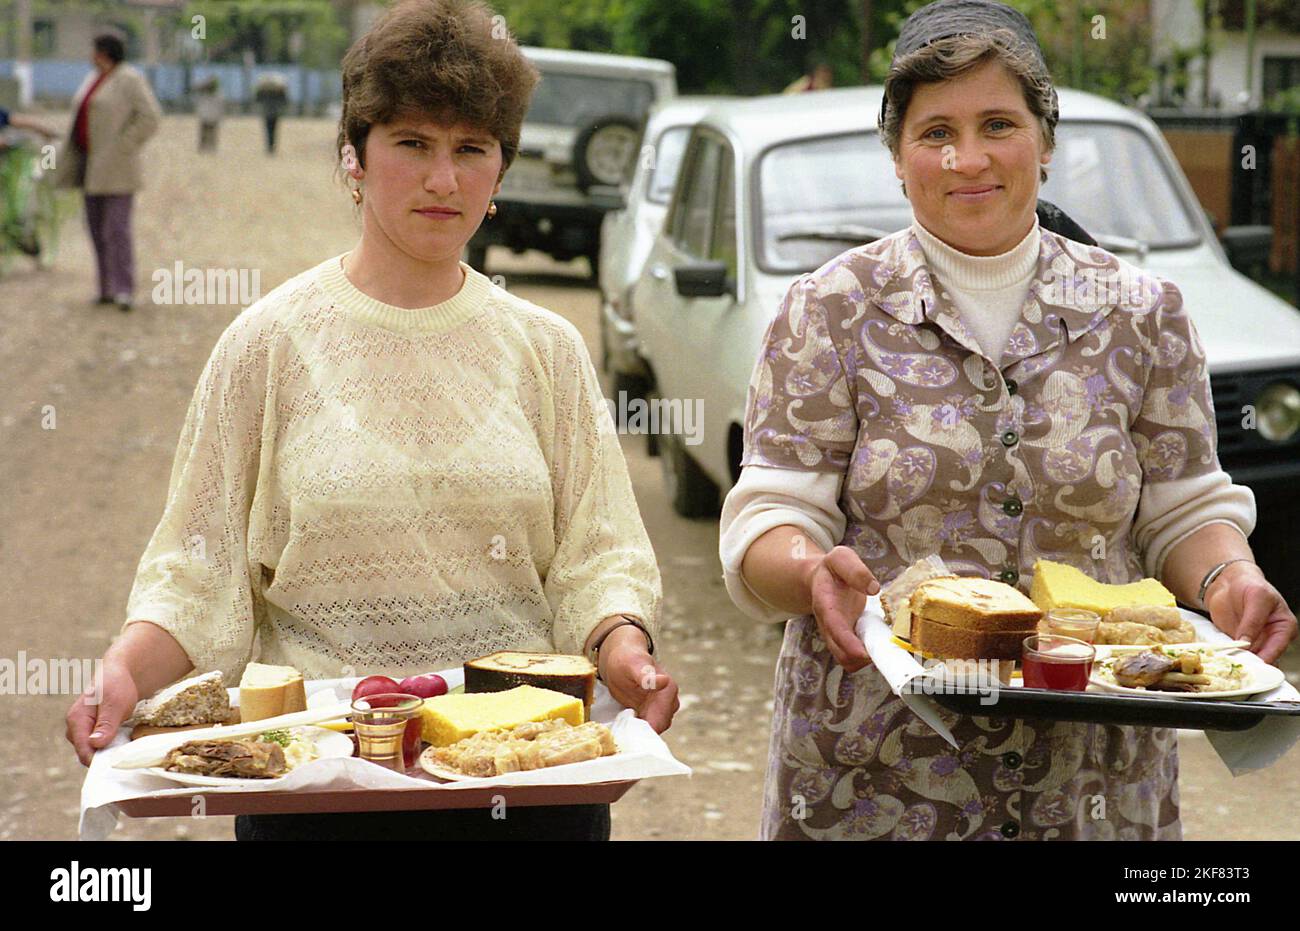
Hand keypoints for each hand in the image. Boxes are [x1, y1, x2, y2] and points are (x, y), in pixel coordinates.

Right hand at [65, 658, 137, 765]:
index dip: (99, 760)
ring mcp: (81, 731)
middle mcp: (74, 728)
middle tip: (125, 753)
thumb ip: (105, 724)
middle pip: (87, 754)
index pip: (83, 750)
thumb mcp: (115, 704)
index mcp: (76, 721)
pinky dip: (110, 747)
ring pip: (93, 751)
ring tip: (126, 745)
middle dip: (104, 757)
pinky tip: (122, 742)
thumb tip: (95, 744)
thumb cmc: (116, 687)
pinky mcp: (89, 733)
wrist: (117, 676)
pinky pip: (98, 747)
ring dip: (108, 752)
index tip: (117, 762)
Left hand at [598, 626, 678, 733]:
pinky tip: (625, 725)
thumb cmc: (627, 659)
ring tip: (622, 727)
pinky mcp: (652, 713)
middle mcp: (670, 701)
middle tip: (622, 731)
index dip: (646, 730)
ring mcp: (662, 708)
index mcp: (668, 690)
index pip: (661, 720)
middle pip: (658, 727)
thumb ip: (647, 676)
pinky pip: (647, 727)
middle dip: (642, 732)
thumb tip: (664, 681)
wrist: (622, 658)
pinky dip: (638, 729)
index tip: (630, 733)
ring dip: (640, 732)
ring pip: (654, 729)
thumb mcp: (632, 665)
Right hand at [806, 545, 879, 671]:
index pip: (834, 630)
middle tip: (888, 647)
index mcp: (826, 606)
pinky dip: (871, 655)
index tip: (865, 653)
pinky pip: (857, 657)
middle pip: (841, 655)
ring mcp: (838, 636)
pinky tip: (884, 640)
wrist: (819, 579)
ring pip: (850, 661)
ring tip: (888, 643)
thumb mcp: (840, 558)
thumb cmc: (831, 569)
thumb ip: (855, 569)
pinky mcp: (848, 640)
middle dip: (863, 658)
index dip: (849, 644)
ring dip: (868, 659)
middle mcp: (830, 626)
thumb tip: (874, 588)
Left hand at [1204, 562, 1296, 663]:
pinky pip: (1235, 655)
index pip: (1278, 648)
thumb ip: (1253, 621)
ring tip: (1227, 663)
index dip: (1265, 657)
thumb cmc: (1250, 585)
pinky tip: (1220, 658)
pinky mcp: (1238, 643)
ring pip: (1250, 660)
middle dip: (1251, 663)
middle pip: (1265, 658)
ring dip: (1239, 662)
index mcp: (1284, 627)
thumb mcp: (1257, 598)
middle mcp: (1272, 638)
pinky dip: (1228, 657)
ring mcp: (1255, 642)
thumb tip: (1246, 644)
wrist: (1229, 582)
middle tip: (1237, 666)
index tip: (1252, 663)